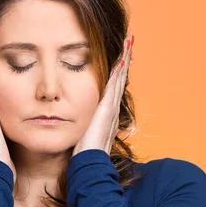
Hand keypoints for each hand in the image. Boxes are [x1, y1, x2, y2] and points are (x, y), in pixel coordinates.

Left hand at [72, 34, 132, 156]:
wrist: (90, 163)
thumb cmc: (84, 153)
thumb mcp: (83, 135)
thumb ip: (83, 127)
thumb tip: (76, 124)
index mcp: (106, 114)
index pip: (112, 88)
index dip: (117, 73)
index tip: (120, 58)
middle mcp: (112, 109)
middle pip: (119, 80)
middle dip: (124, 61)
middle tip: (130, 43)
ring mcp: (111, 108)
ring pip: (119, 79)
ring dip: (124, 61)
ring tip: (129, 44)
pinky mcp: (107, 109)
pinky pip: (114, 86)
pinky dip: (119, 72)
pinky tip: (122, 59)